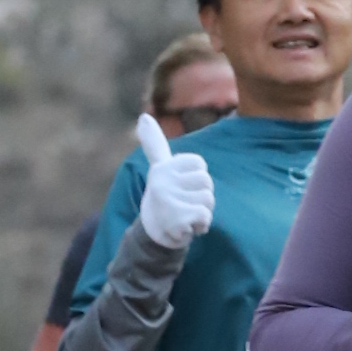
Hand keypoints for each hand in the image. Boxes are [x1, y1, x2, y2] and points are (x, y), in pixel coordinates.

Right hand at [134, 111, 216, 253]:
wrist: (153, 233)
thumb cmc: (163, 195)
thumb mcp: (159, 167)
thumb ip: (154, 143)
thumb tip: (143, 117)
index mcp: (163, 167)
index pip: (199, 164)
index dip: (197, 178)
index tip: (183, 186)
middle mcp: (163, 180)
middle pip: (207, 181)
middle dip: (202, 195)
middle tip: (185, 203)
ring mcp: (169, 199)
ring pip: (208, 199)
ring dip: (202, 211)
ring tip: (185, 214)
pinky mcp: (177, 217)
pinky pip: (205, 215)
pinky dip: (202, 225)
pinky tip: (188, 226)